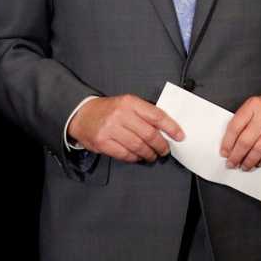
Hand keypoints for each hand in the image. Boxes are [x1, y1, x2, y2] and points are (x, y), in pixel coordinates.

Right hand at [68, 95, 185, 162]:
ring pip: (138, 146)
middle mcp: (120, 115)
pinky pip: (125, 154)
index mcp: (130, 103)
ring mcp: (110, 129)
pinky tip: (137, 156)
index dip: (171, 128)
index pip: (157, 116)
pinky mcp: (102, 142)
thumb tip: (167, 129)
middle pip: (149, 134)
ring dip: (149, 154)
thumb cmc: (109, 110)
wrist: (81, 114)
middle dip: (161, 145)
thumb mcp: (127, 104)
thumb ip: (145, 114)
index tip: (179, 136)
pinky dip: (134, 158)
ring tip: (152, 155)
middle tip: (164, 150)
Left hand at [221, 91, 260, 170]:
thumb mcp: (254, 108)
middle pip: (246, 140)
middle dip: (237, 156)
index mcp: (253, 105)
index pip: (235, 127)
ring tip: (246, 165)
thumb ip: (243, 123)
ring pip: (259, 148)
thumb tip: (231, 146)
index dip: (228, 143)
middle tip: (233, 163)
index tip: (225, 153)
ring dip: (250, 160)